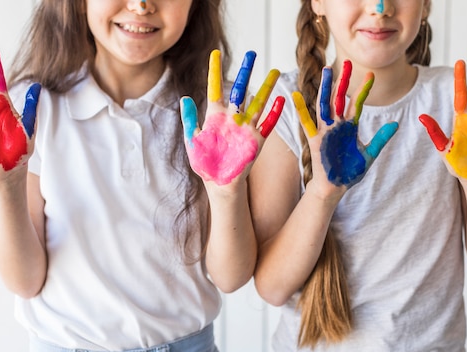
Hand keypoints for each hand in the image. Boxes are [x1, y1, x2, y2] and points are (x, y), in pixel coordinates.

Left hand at [180, 49, 284, 185]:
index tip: (216, 53)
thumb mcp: (193, 141)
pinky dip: (274, 112)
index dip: (215, 71)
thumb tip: (184, 98)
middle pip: (240, 89)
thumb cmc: (204, 164)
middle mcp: (232, 118)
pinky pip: (268, 124)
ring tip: (274, 70)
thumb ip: (190, 120)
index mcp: (215, 116)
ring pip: (258, 102)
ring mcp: (245, 128)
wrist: (219, 184)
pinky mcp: (256, 140)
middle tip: (252, 53)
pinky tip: (281, 99)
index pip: (215, 88)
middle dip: (246, 71)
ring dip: (266, 87)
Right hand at [294, 60, 397, 188]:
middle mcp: (337, 125)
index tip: (371, 75)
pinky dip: (301, 110)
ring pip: (325, 104)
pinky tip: (296, 96)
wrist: (335, 188)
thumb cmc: (349, 173)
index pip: (357, 103)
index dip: (363, 90)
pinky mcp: (315, 140)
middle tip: (347, 62)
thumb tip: (396, 124)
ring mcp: (325, 131)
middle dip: (343, 80)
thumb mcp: (369, 154)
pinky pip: (307, 122)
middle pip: (340, 98)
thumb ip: (380, 139)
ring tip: (327, 70)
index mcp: (350, 127)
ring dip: (326, 87)